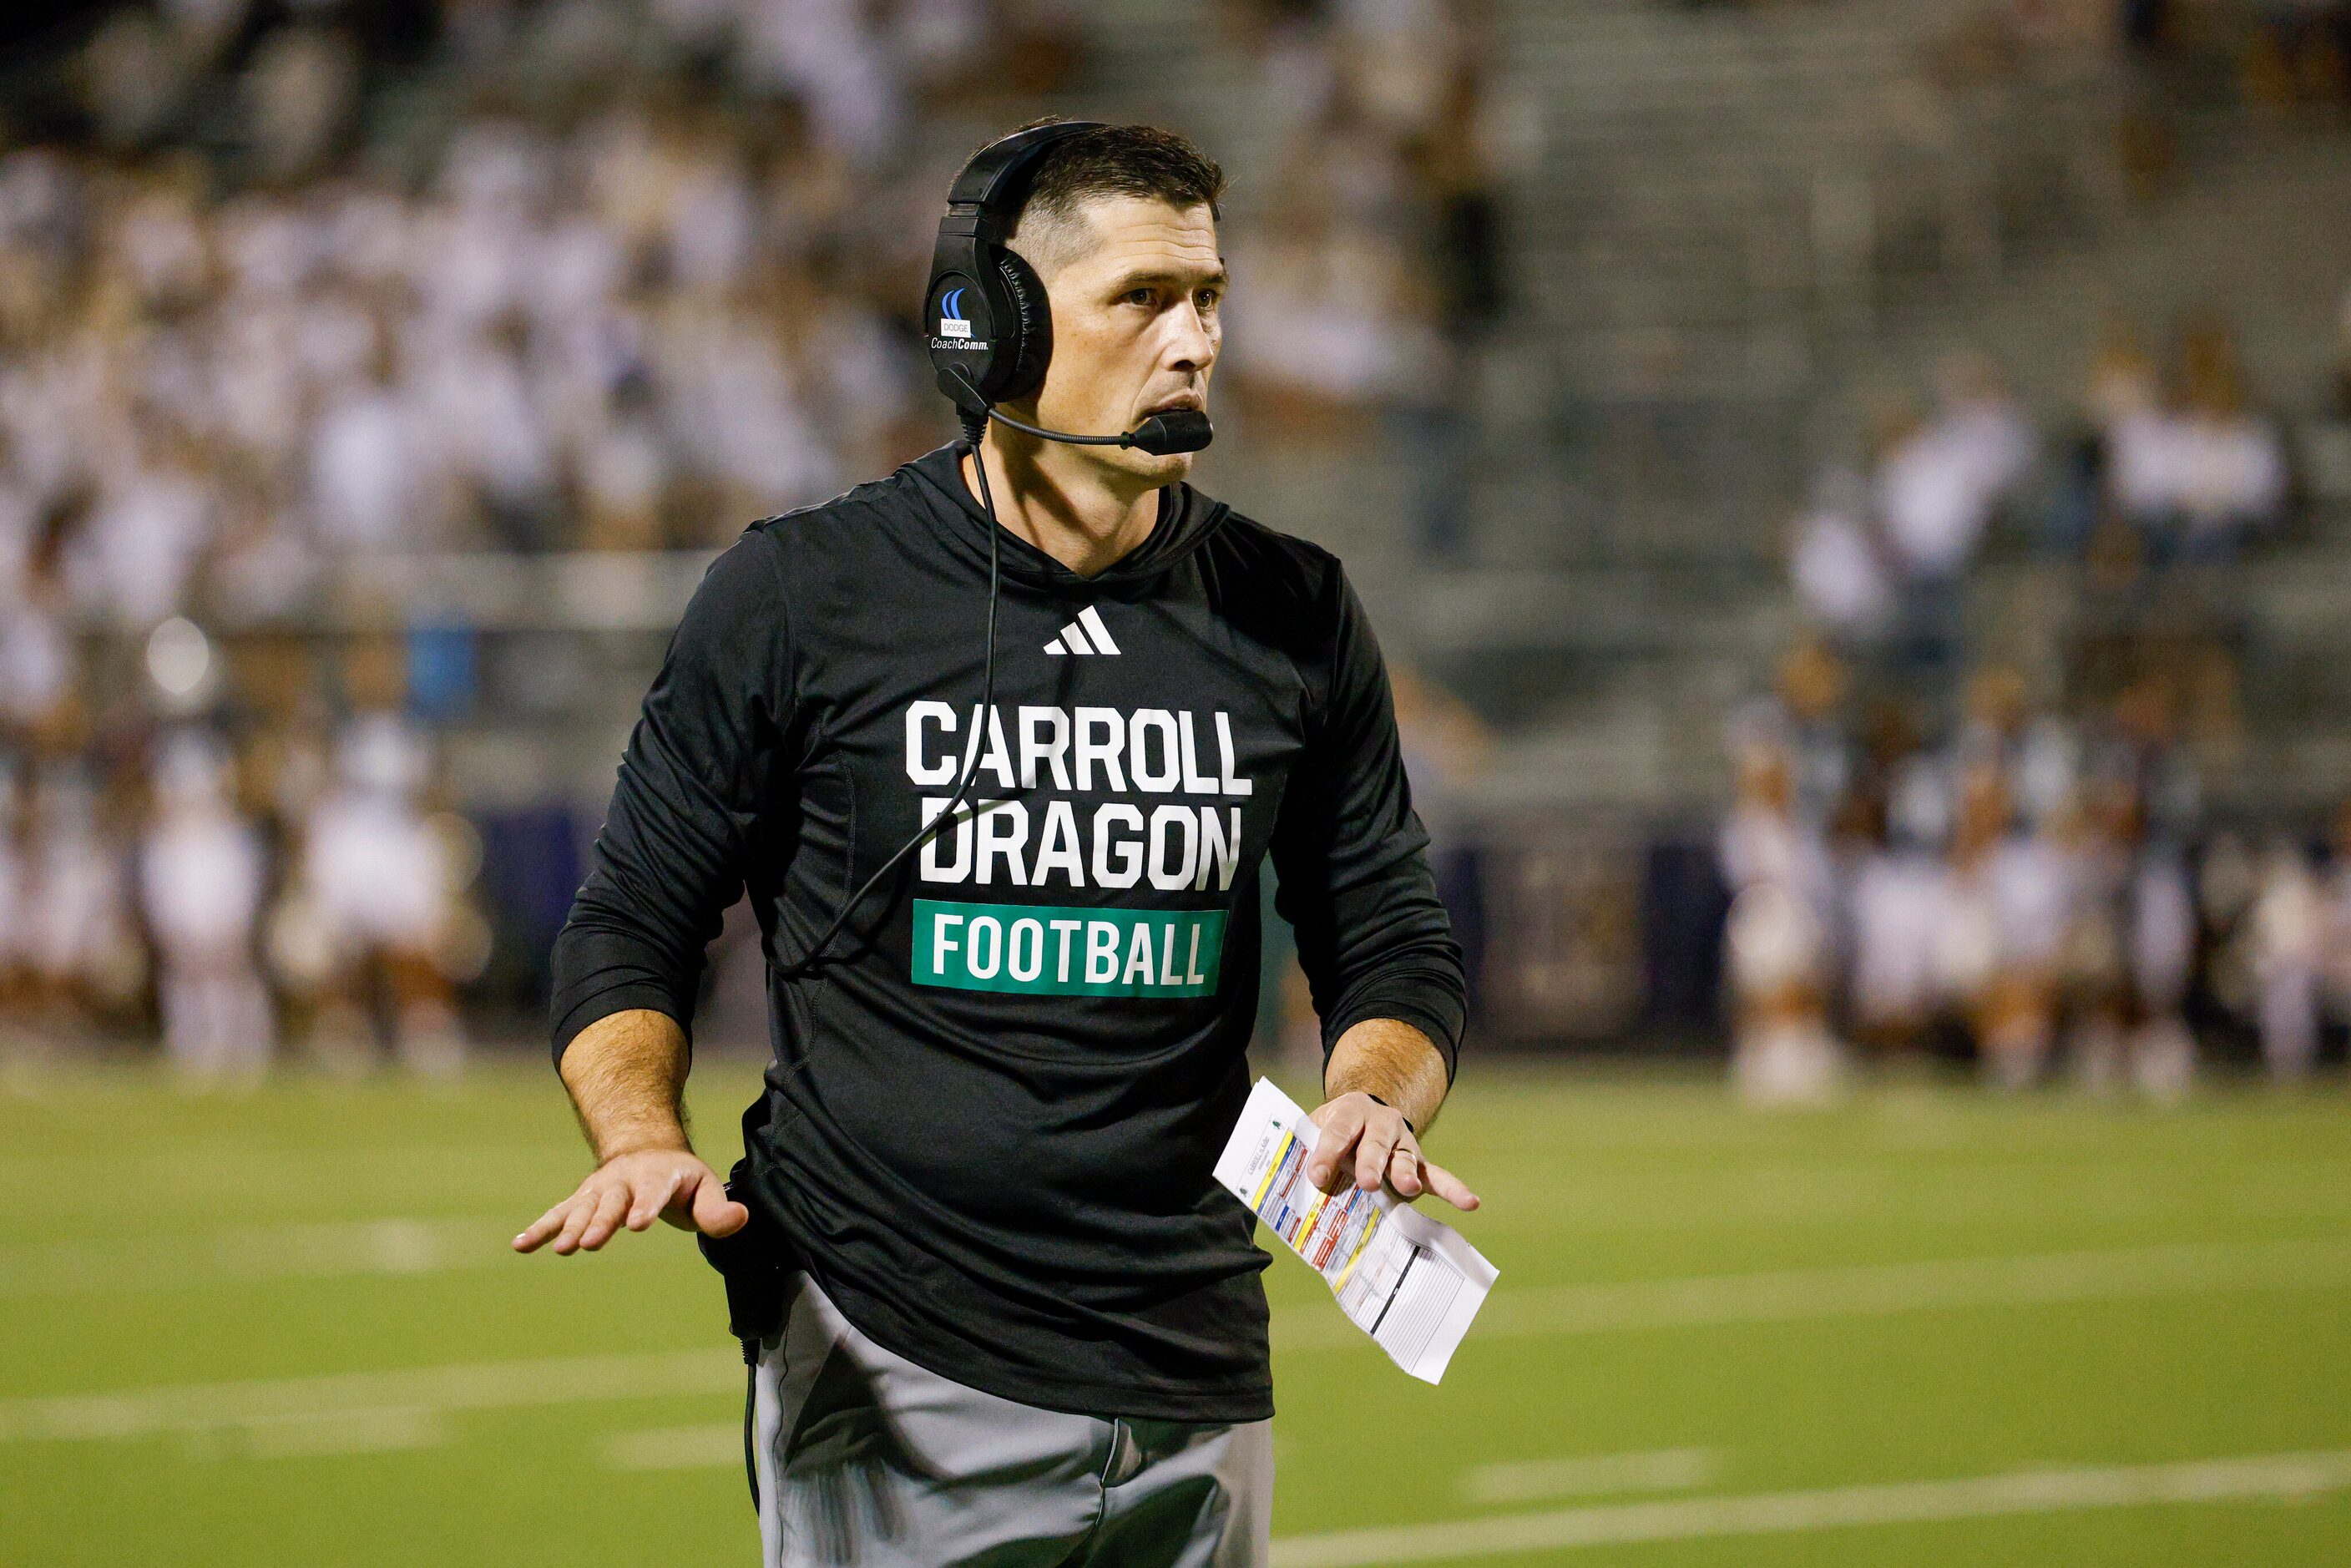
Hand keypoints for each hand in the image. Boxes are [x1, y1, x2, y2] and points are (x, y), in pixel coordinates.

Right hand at [512, 1147, 749, 1255]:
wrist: (646, 1150)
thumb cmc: (680, 1179)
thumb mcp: (705, 1188)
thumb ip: (718, 1211)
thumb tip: (741, 1218)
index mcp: (659, 1176)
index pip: (655, 1192)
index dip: (647, 1206)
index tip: (639, 1223)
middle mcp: (626, 1181)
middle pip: (613, 1202)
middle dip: (602, 1221)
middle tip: (592, 1243)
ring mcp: (600, 1190)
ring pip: (583, 1208)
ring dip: (571, 1227)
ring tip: (561, 1248)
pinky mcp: (582, 1200)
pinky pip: (558, 1214)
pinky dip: (539, 1229)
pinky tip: (520, 1246)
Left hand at [1305, 1092, 1478, 1211]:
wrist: (1361, 1113)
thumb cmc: (1333, 1131)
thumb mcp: (1314, 1131)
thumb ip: (1305, 1153)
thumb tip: (1290, 1190)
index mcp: (1349, 1112)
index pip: (1337, 1132)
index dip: (1327, 1153)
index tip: (1317, 1176)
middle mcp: (1380, 1123)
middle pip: (1374, 1143)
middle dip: (1370, 1163)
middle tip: (1366, 1182)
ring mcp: (1402, 1143)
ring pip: (1405, 1158)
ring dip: (1405, 1173)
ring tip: (1410, 1188)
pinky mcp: (1418, 1162)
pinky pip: (1437, 1176)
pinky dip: (1453, 1190)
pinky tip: (1470, 1202)